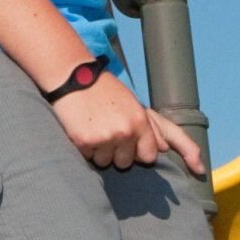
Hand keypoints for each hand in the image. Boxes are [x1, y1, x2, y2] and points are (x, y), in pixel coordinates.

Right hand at [51, 74, 204, 173]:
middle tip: (106, 131)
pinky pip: (87, 157)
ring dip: (98, 151)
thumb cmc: (104, 89)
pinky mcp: (84, 141)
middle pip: (125, 163)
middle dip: (116, 152)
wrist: (74, 77)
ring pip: (104, 162)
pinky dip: (83, 147)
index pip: (148, 156)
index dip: (137, 152)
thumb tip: (165, 147)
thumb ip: (152, 127)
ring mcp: (104, 138)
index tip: (128, 143)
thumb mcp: (132, 102)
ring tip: (93, 129)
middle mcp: (125, 131)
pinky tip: (82, 129)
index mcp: (140, 121)